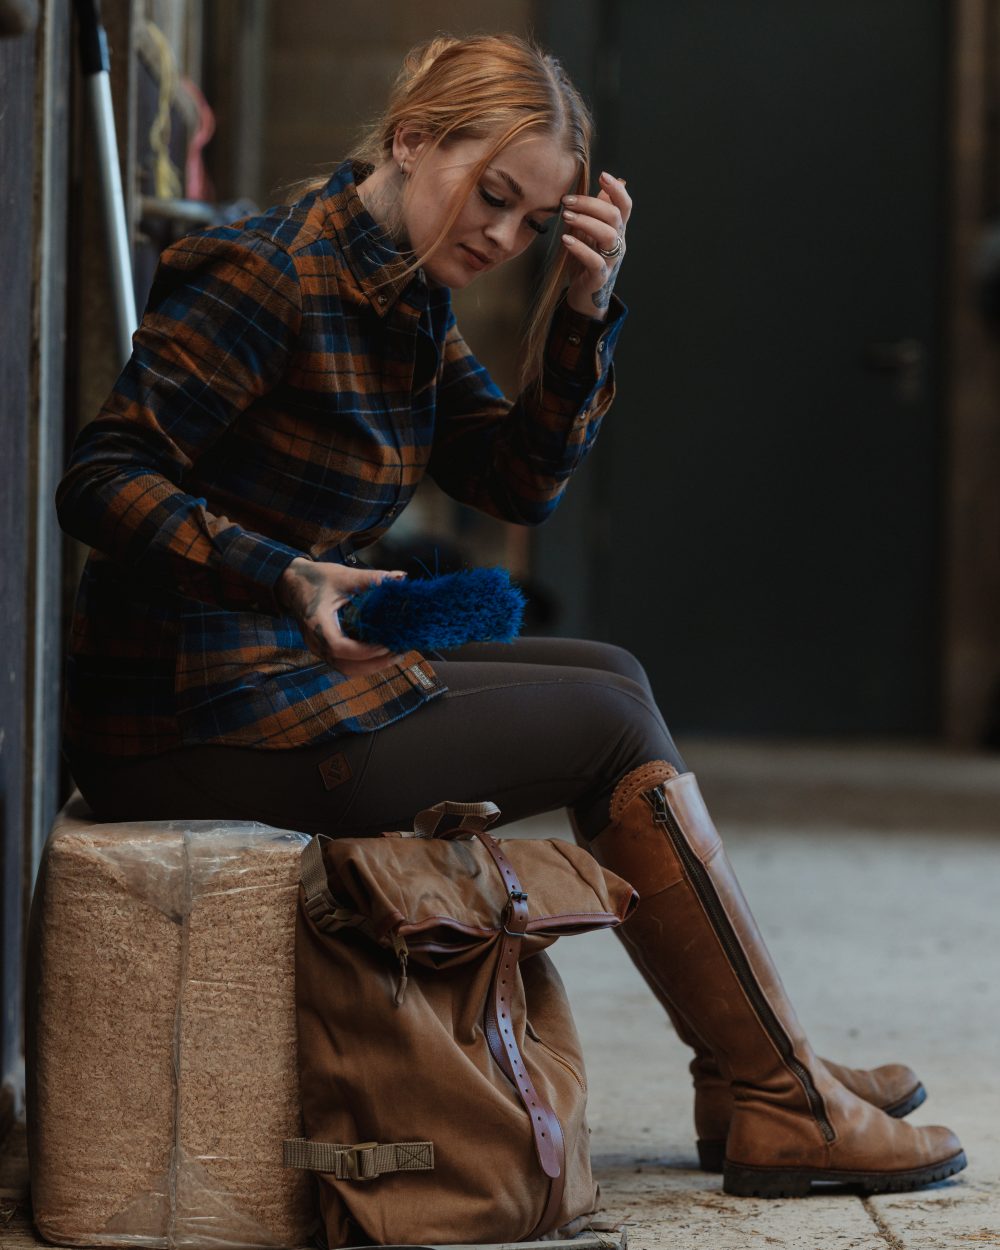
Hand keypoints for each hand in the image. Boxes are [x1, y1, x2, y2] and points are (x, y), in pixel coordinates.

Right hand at [278, 557, 405, 676]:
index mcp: (318, 624)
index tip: (386, 645)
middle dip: (375, 664)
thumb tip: (400, 577)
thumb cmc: (316, 579)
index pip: (340, 647)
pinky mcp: (323, 649)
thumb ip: (372, 578)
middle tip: (399, 653)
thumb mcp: (343, 577)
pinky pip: (343, 664)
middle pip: (346, 666)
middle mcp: (316, 642)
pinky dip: (362, 663)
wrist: (291, 583)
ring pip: (346, 669)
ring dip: (370, 667)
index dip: (365, 651)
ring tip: (393, 656)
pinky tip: (379, 654)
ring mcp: (318, 648)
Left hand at [560, 171, 631, 319]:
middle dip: (590, 204)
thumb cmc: (586, 260)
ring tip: (565, 217)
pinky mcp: (600, 277)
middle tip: (566, 201)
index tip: (602, 175)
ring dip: (586, 222)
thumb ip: (596, 212)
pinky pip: (595, 261)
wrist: (585, 295)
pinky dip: (580, 248)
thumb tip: (604, 186)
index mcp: (617, 230)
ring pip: (608, 235)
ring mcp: (611, 260)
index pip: (624, 205)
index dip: (617, 189)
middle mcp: (618, 243)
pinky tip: (566, 240)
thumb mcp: (590, 232)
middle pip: (614, 215)